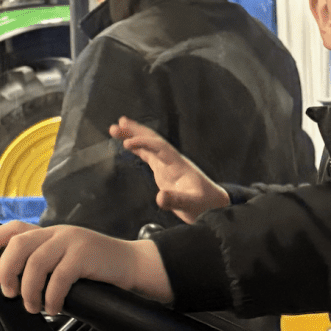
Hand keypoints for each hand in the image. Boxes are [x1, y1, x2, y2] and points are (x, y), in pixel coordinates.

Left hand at [0, 221, 172, 314]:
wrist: (135, 266)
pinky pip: (59, 277)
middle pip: (18, 245)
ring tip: (34, 306)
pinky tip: (55, 308)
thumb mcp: (71, 258)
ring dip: (29, 290)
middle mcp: (59, 233)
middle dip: (7, 271)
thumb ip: (49, 261)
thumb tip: (20, 283)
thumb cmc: (102, 268)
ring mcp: (72, 242)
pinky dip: (52, 297)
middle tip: (11, 292)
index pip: (14, 228)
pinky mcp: (85, 256)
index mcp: (52, 233)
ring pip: (35, 263)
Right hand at [110, 116, 229, 222]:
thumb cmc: (206, 205)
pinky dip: (137, 149)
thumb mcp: (192, 205)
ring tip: (115, 128)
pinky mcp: (165, 172)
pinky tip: (126, 145)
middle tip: (117, 124)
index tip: (128, 143)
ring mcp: (168, 165)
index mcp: (179, 165)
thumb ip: (177, 201)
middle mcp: (173, 161)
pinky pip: (149, 156)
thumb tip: (160, 197)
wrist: (215, 206)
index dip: (144, 143)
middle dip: (136, 131)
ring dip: (133, 136)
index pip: (160, 147)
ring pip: (149, 146)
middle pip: (153, 140)